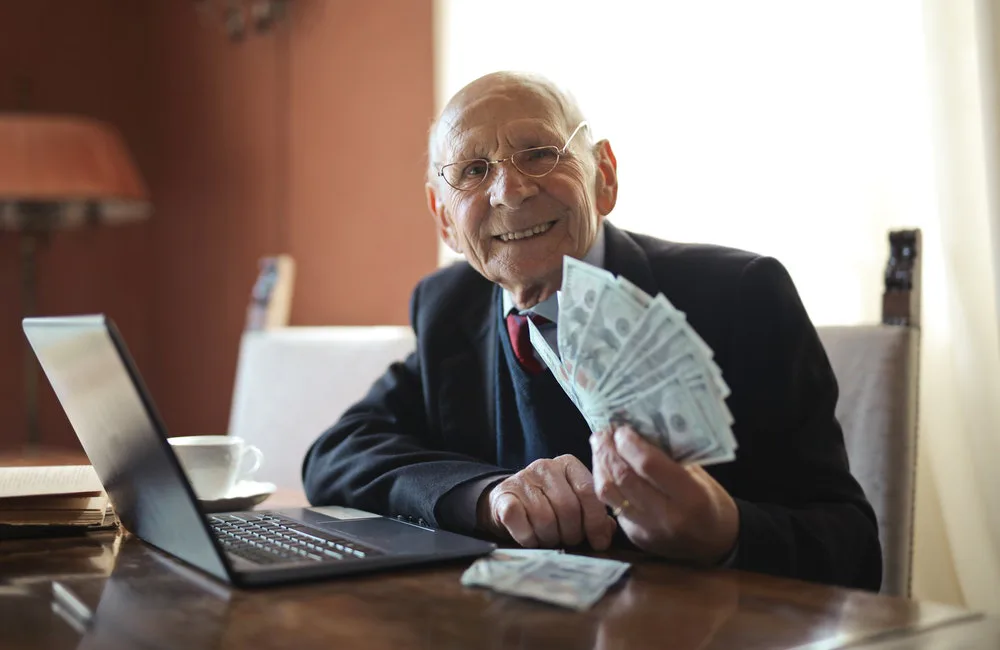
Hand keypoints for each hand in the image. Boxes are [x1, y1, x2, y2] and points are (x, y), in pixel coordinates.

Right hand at [476, 455, 616, 549]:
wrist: (507, 502)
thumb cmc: (548, 506)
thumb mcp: (574, 504)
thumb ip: (593, 514)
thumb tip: (608, 530)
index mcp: (569, 465)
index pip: (588, 491)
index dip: (596, 521)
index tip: (599, 543)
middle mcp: (545, 466)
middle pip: (568, 507)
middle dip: (572, 533)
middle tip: (568, 542)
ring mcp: (522, 478)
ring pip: (545, 518)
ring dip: (549, 538)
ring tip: (549, 539)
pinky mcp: (503, 495)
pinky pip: (520, 521)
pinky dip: (528, 537)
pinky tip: (531, 538)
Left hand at [590, 426, 738, 563]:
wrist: (715, 544)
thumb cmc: (711, 502)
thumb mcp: (700, 476)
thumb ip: (671, 457)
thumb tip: (639, 430)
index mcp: (690, 498)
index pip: (649, 465)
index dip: (630, 444)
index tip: (622, 428)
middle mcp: (666, 517)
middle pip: (623, 478)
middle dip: (608, 450)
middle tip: (603, 432)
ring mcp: (647, 529)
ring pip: (609, 493)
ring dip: (600, 465)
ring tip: (599, 446)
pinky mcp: (634, 536)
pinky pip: (611, 505)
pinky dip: (606, 482)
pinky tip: (606, 467)